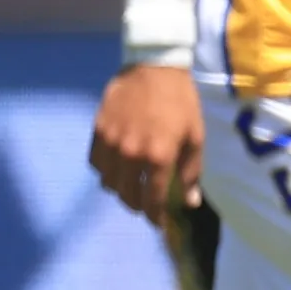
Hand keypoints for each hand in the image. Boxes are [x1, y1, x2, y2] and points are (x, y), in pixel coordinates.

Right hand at [89, 65, 202, 224]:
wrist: (154, 66)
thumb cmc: (181, 102)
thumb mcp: (195, 137)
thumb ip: (191, 172)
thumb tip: (190, 202)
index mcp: (158, 157)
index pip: (151, 199)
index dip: (154, 216)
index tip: (158, 223)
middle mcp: (130, 154)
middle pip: (126, 195)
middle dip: (137, 206)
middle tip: (145, 206)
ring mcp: (110, 142)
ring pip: (107, 182)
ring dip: (120, 190)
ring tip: (130, 188)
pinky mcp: (97, 130)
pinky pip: (95, 162)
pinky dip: (105, 171)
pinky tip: (116, 169)